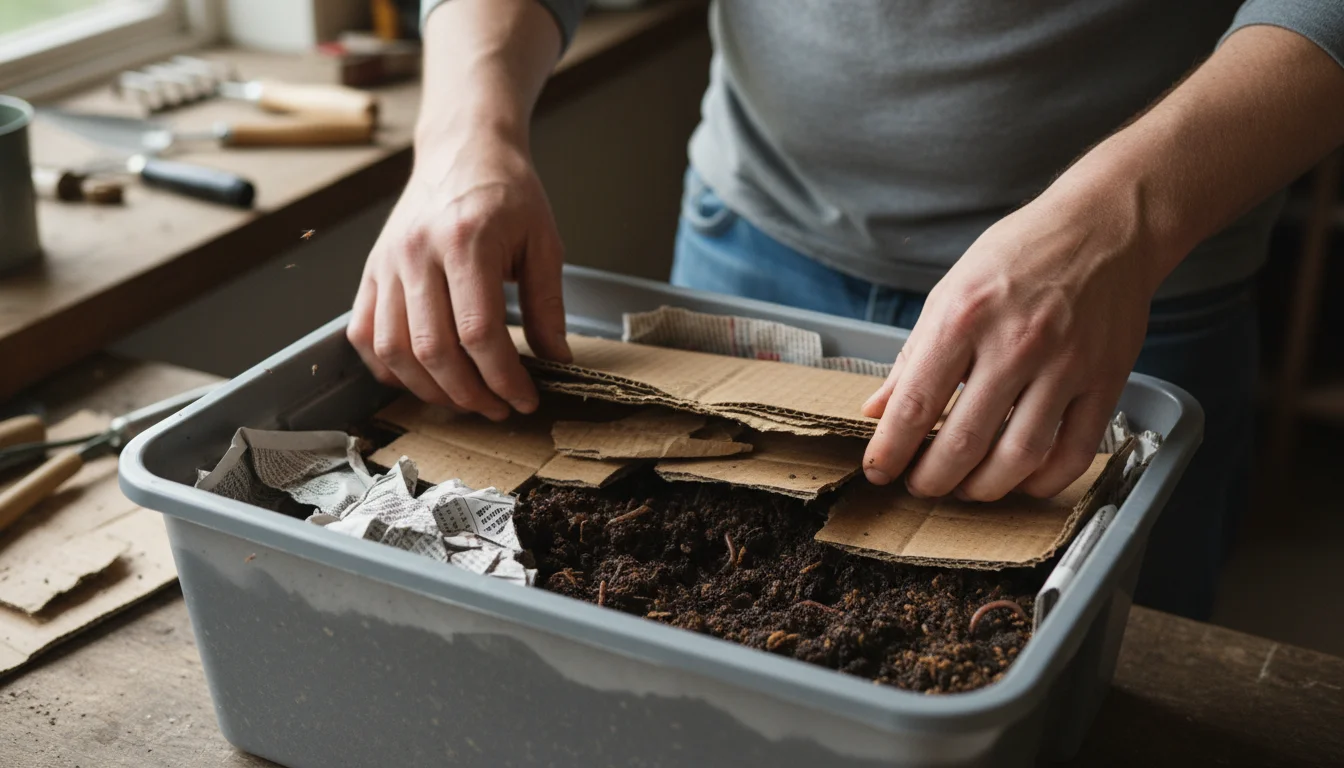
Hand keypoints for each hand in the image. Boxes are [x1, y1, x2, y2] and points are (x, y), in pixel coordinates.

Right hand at [347, 130, 571, 420]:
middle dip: (469, 393)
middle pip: (433, 349)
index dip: (503, 377)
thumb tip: (556, 361)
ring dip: (429, 389)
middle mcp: (417, 253)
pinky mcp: (371, 271)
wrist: (462, 149)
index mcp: (466, 241)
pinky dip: (388, 368)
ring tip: (464, 399)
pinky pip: (365, 335)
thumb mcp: (544, 242)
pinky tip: (420, 378)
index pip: (479, 332)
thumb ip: (548, 305)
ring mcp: (387, 264)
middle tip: (498, 408)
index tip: (525, 398)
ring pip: (393, 350)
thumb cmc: (506, 191)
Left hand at [860, 185, 1161, 500]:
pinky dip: (1044, 482)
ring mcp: (1066, 365)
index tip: (878, 471)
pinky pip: (1074, 452)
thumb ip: (913, 355)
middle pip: (965, 441)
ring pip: (1020, 456)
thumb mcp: (950, 291)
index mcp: (965, 317)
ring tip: (964, 489)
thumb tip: (877, 409)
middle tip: (920, 486)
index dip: (891, 449)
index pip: (917, 403)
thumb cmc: (1020, 256)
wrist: (1106, 228)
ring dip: (984, 488)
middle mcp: (1016, 344)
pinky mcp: (1106, 380)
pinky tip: (1021, 482)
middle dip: (932, 479)